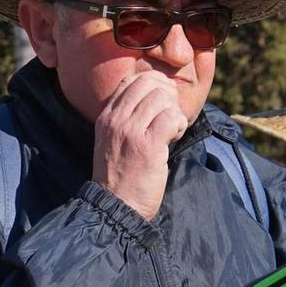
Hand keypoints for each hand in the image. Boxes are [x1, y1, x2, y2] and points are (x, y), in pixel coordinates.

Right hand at [92, 70, 188, 221]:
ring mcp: (130, 131)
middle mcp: (115, 120)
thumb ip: (128, 117)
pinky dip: (179, 126)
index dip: (154, 85)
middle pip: (150, 83)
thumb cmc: (122, 176)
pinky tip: (173, 139)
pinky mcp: (147, 145)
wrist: (117, 206)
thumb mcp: (114, 140)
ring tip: (170, 132)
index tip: (161, 104)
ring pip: (163, 98)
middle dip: (168, 96)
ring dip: (174, 113)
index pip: (132, 80)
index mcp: (106, 116)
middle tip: (169, 117)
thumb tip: (158, 95)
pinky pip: (171, 117)